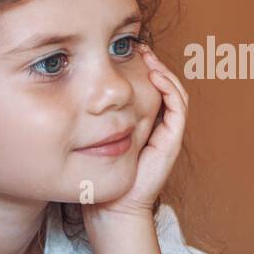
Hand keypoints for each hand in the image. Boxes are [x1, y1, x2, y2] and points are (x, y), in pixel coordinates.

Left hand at [84, 43, 187, 220]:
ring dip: (164, 71)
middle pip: (165, 86)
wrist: (111, 208)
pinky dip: (169, 89)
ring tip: (148, 56)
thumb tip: (75, 89)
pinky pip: (178, 109)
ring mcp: (167, 134)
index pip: (150, 88)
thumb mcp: (89, 134)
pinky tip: (154, 77)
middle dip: (154, 63)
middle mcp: (158, 126)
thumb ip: (89, 115)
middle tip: (139, 45)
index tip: (126, 50)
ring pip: (175, 93)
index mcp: (143, 123)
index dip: (143, 67)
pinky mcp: (170, 142)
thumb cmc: (96, 175)